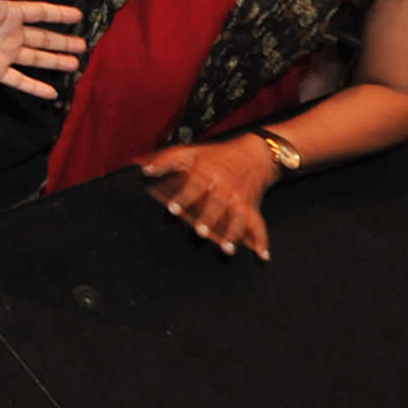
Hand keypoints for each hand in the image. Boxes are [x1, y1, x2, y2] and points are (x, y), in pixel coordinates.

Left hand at [0, 0, 86, 98]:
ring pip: (36, 58)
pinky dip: (36, 87)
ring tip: (75, 65)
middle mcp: (9, 33)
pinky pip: (19, 80)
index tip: (77, 15)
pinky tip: (52, 92)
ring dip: (55, 62)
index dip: (58, 14)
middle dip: (63, 41)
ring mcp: (3, 53)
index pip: (40, 13)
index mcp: (8, 12)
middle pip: (43, 38)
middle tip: (83, 45)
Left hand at [139, 139, 278, 258]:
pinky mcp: (253, 209)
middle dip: (209, 219)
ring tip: (228, 249)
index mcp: (208, 174)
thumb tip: (144, 170)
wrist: (255, 153)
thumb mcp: (191, 151)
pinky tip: (263, 256)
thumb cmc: (217, 155)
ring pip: (238, 219)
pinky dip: (263, 241)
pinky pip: (260, 226)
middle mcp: (225, 189)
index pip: (194, 186)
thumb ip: (166, 160)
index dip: (183, 197)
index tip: (172, 209)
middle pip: (217, 205)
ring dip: (234, 234)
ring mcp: (240, 201)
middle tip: (200, 232)